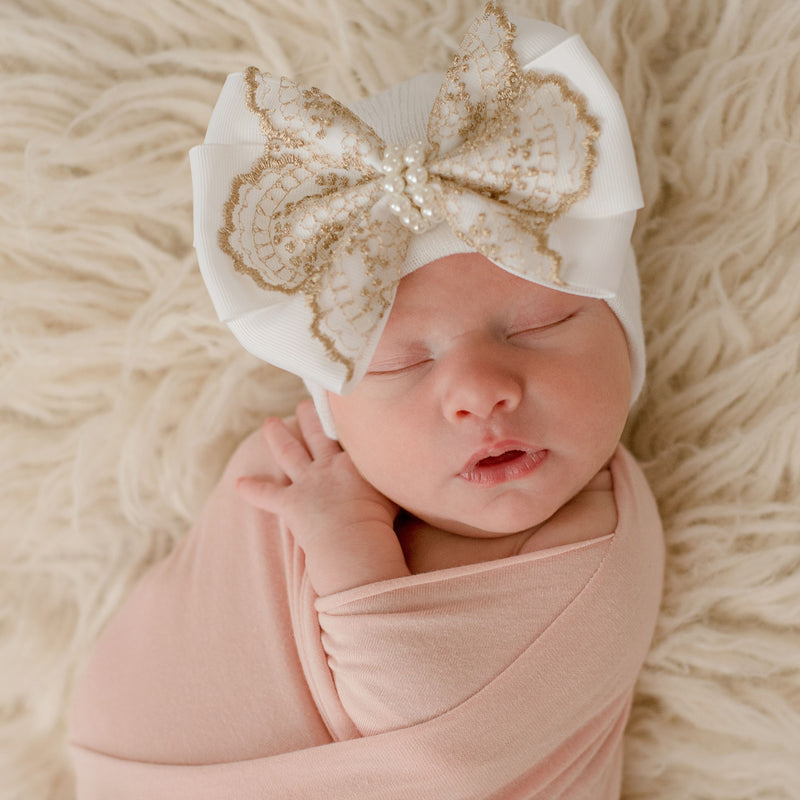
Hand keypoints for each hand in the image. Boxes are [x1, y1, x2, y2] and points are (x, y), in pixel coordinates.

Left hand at [236, 400, 406, 592]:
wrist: (354, 538)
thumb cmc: (383, 519)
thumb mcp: (401, 490)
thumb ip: (405, 474)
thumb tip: (428, 461)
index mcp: (354, 460)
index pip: (348, 431)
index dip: (342, 413)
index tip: (339, 395)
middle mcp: (328, 466)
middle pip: (316, 434)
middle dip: (309, 416)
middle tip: (305, 403)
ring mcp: (307, 484)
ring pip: (289, 454)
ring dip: (277, 437)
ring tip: (269, 423)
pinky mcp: (291, 505)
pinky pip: (268, 496)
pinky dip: (253, 490)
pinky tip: (238, 483)